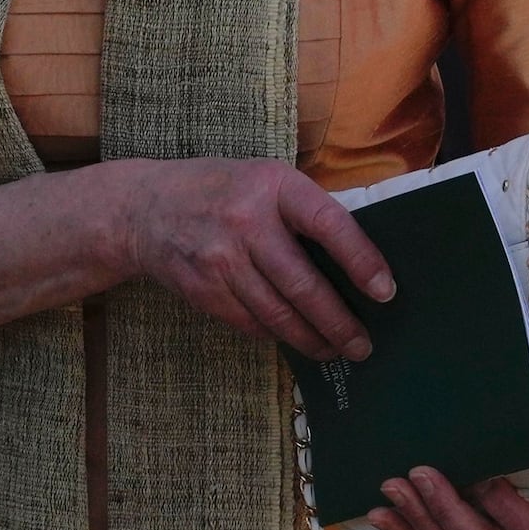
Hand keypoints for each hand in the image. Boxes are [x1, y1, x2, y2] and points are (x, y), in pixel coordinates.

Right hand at [129, 158, 394, 359]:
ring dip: (312, 339)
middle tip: (362, 345)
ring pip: (278, 314)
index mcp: (273, 186)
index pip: (328, 224)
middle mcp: (245, 222)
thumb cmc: (220, 190)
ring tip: (335, 350)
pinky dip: (277, 335)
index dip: (360, 259)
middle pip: (302, 285)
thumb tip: (360, 259)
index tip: (385, 291)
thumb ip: (304, 209)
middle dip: (339, 322)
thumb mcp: (263, 179)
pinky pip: (251, 323)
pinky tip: (295, 338)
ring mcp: (220, 259)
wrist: (144, 207)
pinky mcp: (203, 290)